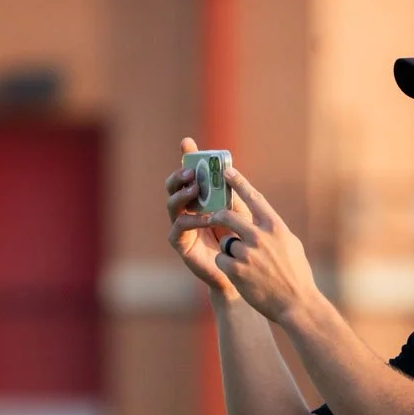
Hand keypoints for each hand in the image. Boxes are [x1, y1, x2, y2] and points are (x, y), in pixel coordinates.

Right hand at [165, 135, 239, 300]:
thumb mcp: (239, 211)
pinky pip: (180, 228)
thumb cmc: (241, 240)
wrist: (242, 272)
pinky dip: (192, 220)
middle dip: (180, 176)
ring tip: (195, 188)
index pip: (189, 174)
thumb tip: (230, 169)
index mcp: (198, 199)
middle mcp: (185, 210)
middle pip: (173, 187)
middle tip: (191, 171)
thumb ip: (232, 193)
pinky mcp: (181, 244)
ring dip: (183, 194)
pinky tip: (205, 216)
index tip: (187, 142)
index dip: (186, 158)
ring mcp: (181, 227)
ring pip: (172, 205)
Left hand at [206, 166, 321, 323]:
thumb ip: (274, 230)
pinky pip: (222, 259)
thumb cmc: (297, 275)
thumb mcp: (291, 245)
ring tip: (246, 265)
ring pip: (225, 241)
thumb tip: (263, 219)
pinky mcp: (236, 270)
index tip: (226, 171)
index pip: (253, 198)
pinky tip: (242, 276)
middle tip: (214, 218)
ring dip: (230, 251)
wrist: (297, 304)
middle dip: (218, 216)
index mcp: (275, 226)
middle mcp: (260, 236)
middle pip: (228, 215)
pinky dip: (227, 266)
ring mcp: (247, 253)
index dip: (238, 182)